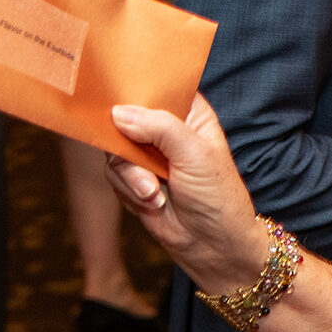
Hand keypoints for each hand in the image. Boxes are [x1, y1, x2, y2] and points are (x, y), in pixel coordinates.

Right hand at [105, 94, 267, 290]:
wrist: (213, 246)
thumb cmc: (218, 197)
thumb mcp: (195, 154)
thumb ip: (159, 128)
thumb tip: (118, 113)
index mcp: (190, 114)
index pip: (158, 86)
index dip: (136, 85)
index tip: (114, 87)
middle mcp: (167, 129)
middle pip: (126, 115)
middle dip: (126, 139)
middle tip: (134, 156)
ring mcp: (149, 155)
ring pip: (115, 148)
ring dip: (131, 174)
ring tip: (154, 192)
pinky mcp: (134, 179)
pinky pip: (113, 174)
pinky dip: (128, 189)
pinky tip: (152, 202)